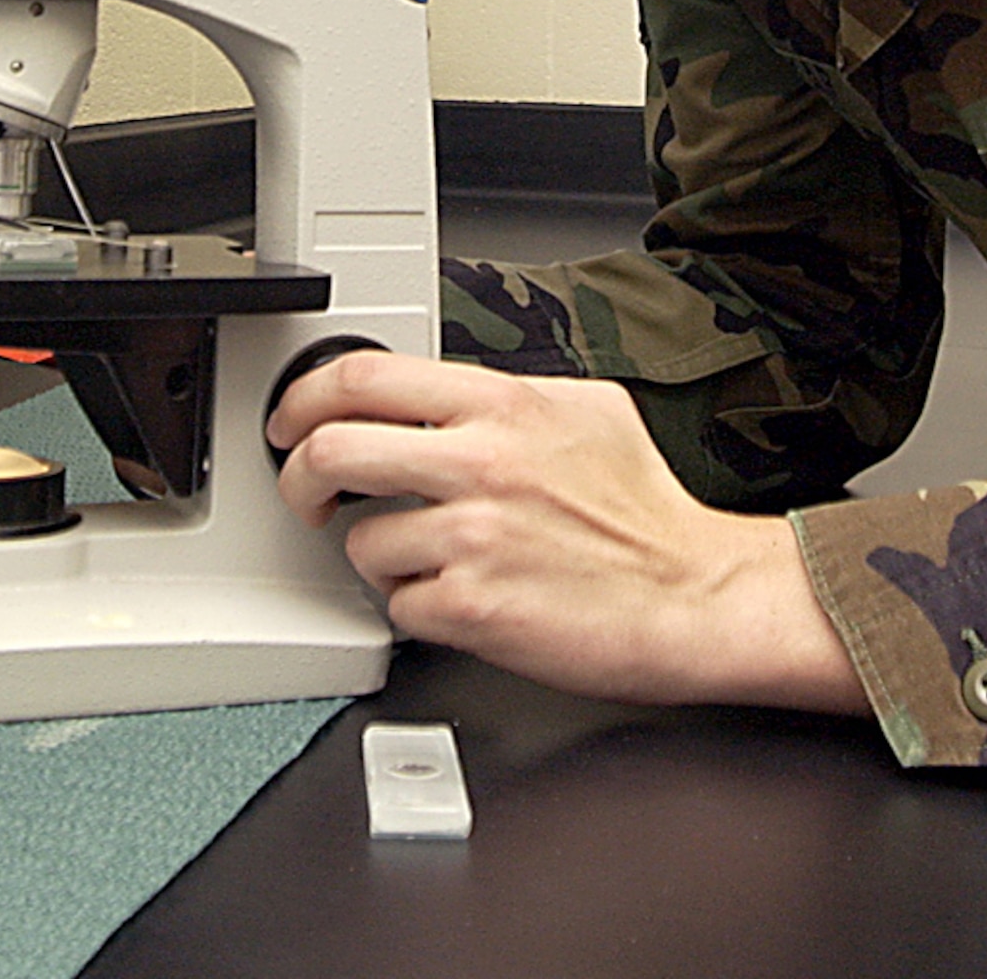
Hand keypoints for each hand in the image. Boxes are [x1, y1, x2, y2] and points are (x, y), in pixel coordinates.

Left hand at [265, 350, 867, 712]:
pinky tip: (464, 597)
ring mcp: (473, 537)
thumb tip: (446, 394)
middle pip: (331, 450)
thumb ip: (508, 394)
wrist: (694, 595)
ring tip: (433, 560)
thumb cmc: (648, 510)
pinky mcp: (472, 609)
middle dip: (300, 478)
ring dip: (381, 557)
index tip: (293, 422)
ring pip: (360, 541)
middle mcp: (482, 462)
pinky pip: (398, 606)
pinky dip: (420, 608)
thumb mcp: (588, 408)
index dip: (304, 398)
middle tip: (310, 494)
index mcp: (504, 404)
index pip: (364, 376)